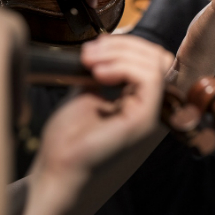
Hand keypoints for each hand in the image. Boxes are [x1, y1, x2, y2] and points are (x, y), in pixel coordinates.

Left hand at [25, 34, 172, 214]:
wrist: (56, 169)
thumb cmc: (68, 140)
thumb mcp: (87, 92)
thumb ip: (104, 71)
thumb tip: (108, 45)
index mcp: (140, 101)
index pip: (153, 60)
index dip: (128, 46)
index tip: (95, 47)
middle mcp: (151, 107)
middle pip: (159, 57)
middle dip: (124, 45)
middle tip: (90, 52)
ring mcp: (150, 114)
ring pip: (155, 64)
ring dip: (120, 53)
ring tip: (90, 61)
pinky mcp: (144, 120)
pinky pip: (150, 79)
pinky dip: (124, 66)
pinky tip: (99, 72)